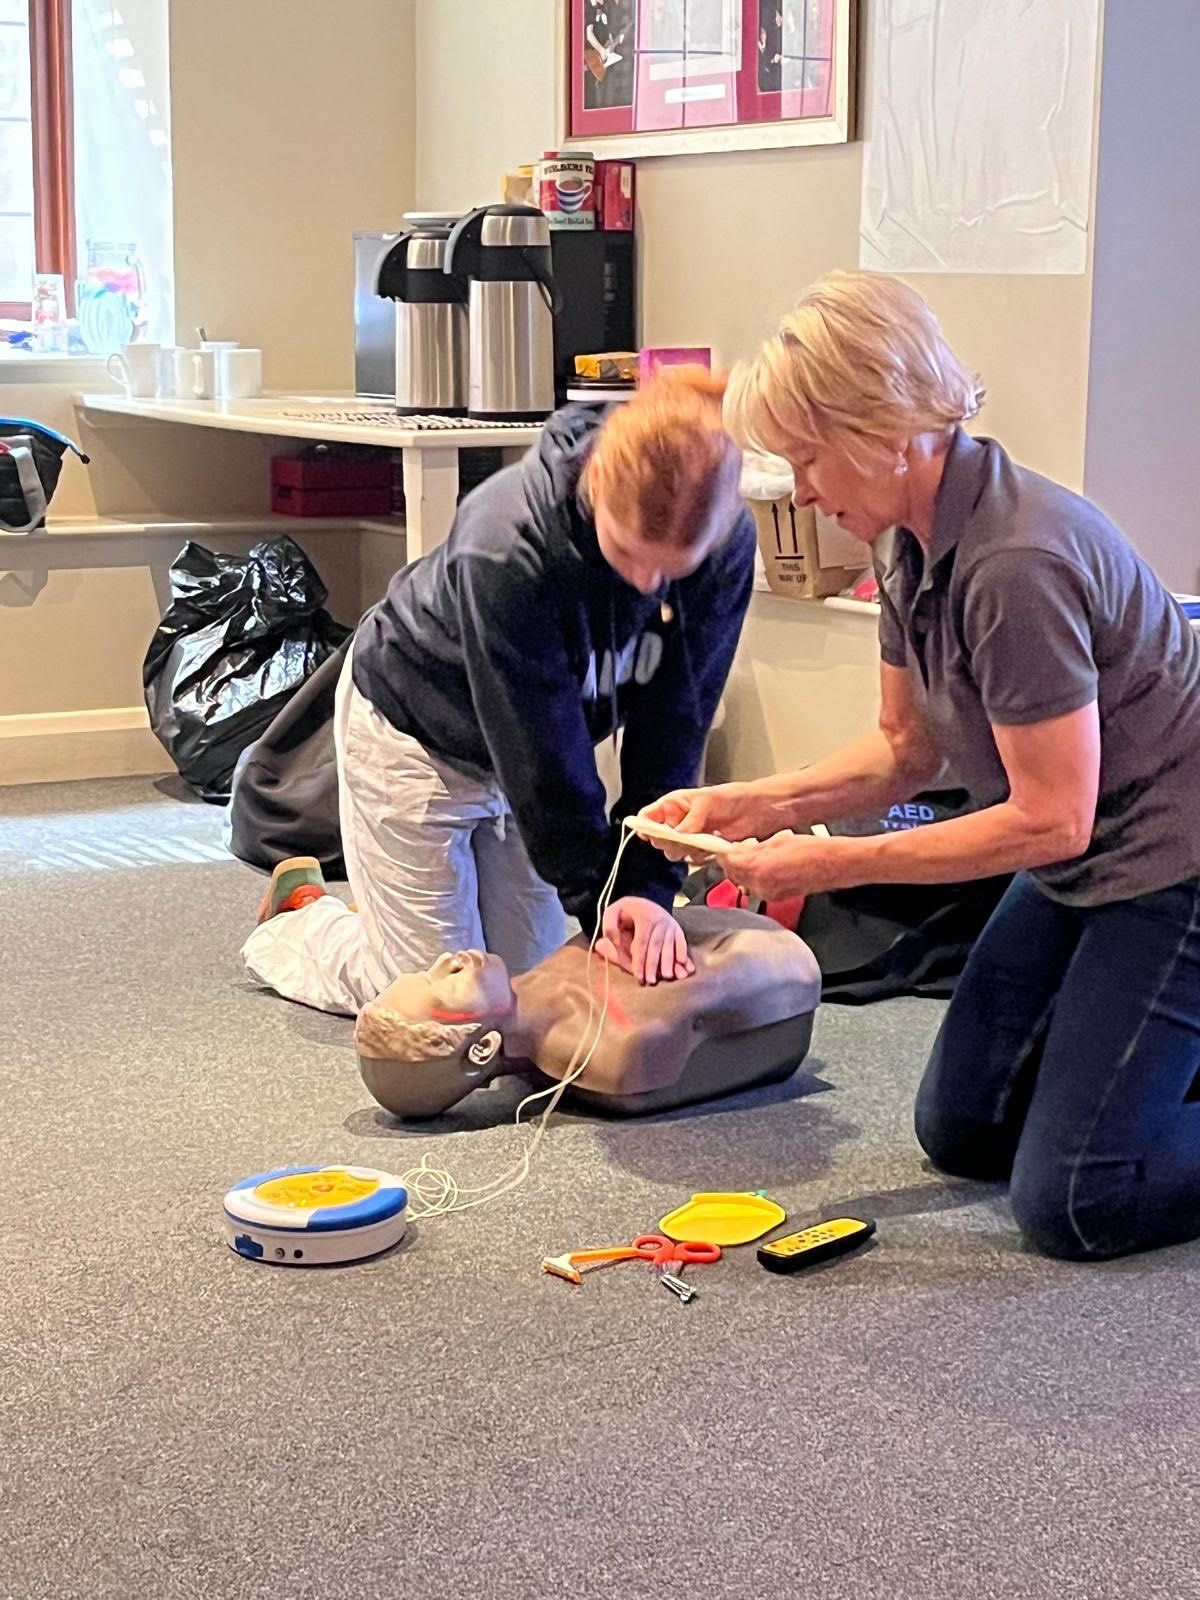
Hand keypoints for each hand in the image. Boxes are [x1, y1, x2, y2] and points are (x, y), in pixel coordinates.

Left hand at [595, 896, 693, 985]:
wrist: (643, 900)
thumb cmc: (625, 911)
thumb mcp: (613, 912)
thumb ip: (610, 925)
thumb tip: (615, 941)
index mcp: (644, 916)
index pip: (641, 942)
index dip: (640, 959)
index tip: (637, 975)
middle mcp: (660, 919)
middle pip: (656, 946)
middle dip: (653, 965)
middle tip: (650, 981)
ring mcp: (670, 924)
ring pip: (670, 945)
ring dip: (669, 962)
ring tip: (667, 976)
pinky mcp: (677, 928)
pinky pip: (682, 941)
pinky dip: (683, 953)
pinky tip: (684, 965)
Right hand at [638, 782, 778, 860]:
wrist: (757, 810)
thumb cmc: (732, 797)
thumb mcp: (709, 801)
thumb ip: (692, 818)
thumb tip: (678, 834)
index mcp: (673, 805)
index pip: (648, 817)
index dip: (645, 827)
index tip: (651, 836)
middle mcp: (678, 821)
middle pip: (659, 839)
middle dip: (670, 842)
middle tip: (685, 838)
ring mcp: (690, 836)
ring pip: (674, 852)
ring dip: (686, 850)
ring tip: (703, 840)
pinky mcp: (702, 848)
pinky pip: (692, 858)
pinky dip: (701, 855)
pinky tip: (713, 845)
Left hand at [722, 831, 838, 900]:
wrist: (832, 865)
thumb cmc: (811, 850)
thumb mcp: (776, 841)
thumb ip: (753, 848)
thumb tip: (739, 851)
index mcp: (758, 867)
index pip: (728, 861)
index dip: (723, 852)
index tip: (722, 847)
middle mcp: (760, 884)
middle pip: (733, 874)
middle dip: (732, 862)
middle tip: (735, 850)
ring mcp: (768, 893)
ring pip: (744, 882)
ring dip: (744, 871)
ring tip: (753, 857)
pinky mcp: (776, 897)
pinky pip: (757, 888)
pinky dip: (755, 878)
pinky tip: (765, 867)